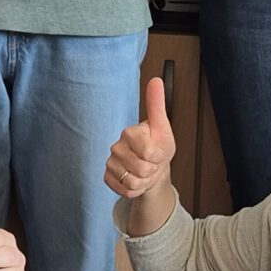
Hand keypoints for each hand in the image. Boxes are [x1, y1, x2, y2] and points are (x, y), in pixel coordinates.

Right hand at [103, 76, 176, 198]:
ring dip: (145, 181)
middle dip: (153, 170)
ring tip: (146, 172)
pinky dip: (136, 190)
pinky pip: (125, 191)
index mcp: (129, 132)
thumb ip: (157, 104)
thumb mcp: (163, 126)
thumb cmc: (158, 146)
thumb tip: (156, 80)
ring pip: (133, 182)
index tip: (158, 151)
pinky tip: (137, 180)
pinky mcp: (107, 178)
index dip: (159, 156)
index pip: (149, 152)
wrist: (153, 167)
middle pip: (142, 169)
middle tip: (152, 162)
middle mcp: (116, 146)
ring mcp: (110, 163)